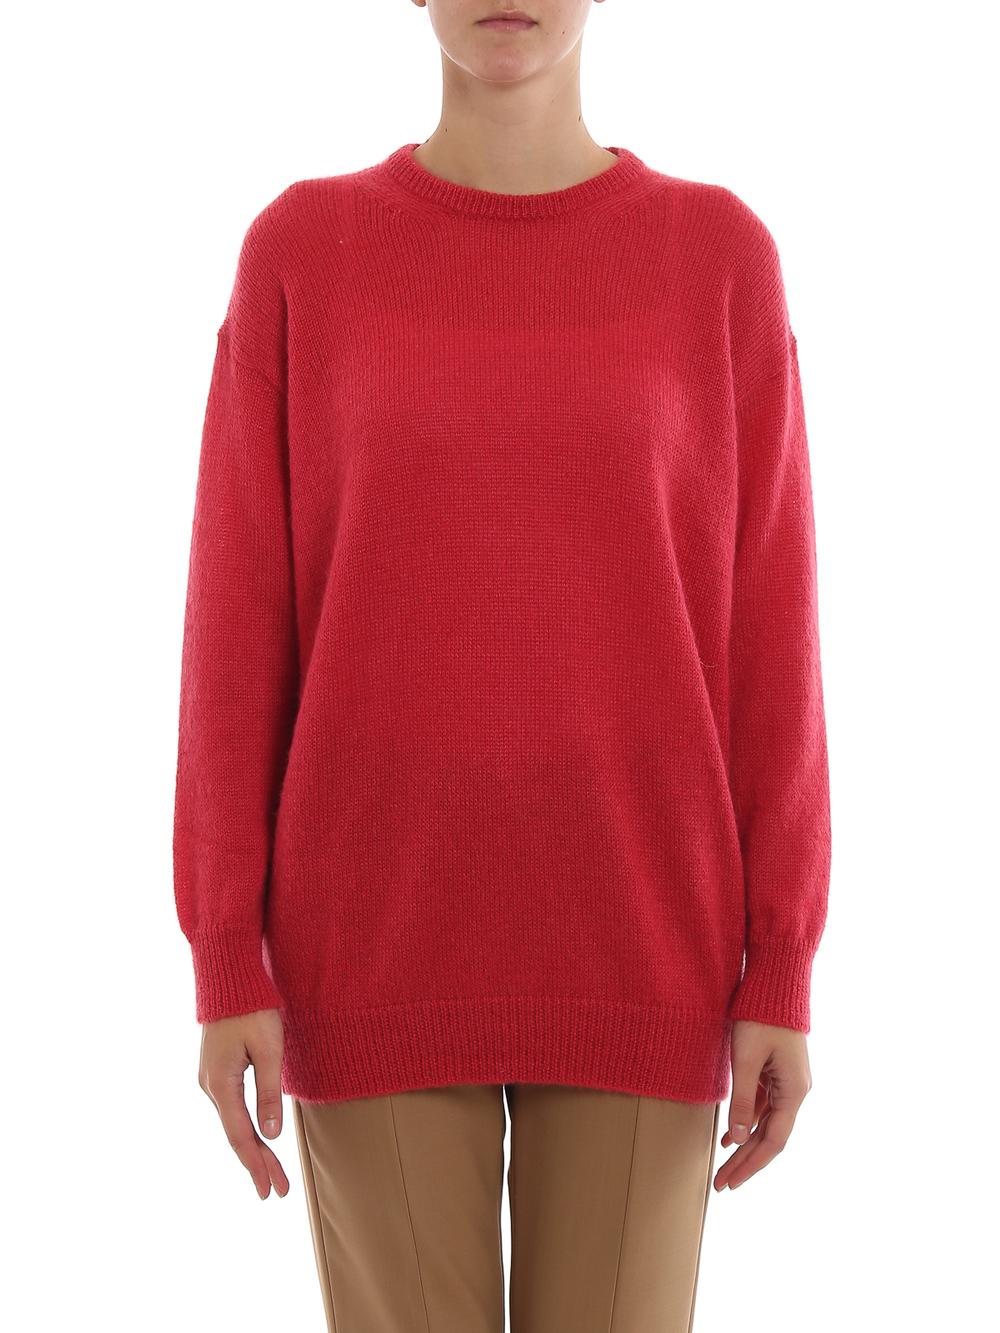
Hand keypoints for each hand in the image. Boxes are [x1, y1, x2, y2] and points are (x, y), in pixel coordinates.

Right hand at [198, 1008, 289, 1198]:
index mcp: (221, 1084)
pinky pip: (232, 1109)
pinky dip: (247, 1129)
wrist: (229, 980)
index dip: (257, 1165)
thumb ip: (270, 1092)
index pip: (241, 1136)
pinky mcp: (217, 1072)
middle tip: (278, 1191)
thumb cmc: (252, 1009)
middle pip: (236, 1135)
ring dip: (254, 1148)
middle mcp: (210, 1087)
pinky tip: (258, 1140)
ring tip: (272, 1172)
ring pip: (233, 1124)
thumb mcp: (269, 1049)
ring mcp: (211, 1080)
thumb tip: (271, 1134)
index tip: (271, 1190)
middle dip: (258, 1164)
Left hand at [713, 1018, 811, 1190]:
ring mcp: (787, 1082)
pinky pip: (762, 1106)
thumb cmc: (760, 1018)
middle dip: (746, 1162)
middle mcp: (795, 1091)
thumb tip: (736, 1138)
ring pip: (765, 1124)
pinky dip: (746, 1122)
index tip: (730, 1184)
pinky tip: (730, 1136)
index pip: (773, 1141)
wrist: (774, 985)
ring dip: (745, 1145)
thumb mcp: (746, 1059)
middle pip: (770, 1137)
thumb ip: (741, 1099)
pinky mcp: (777, 1073)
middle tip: (721, 1185)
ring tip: (723, 1167)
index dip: (751, 1165)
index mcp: (794, 1091)